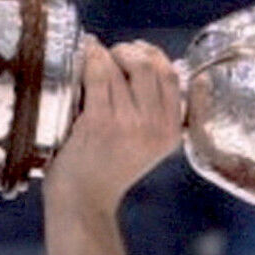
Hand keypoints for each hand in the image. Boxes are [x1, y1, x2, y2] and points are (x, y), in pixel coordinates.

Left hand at [45, 37, 182, 216]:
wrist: (82, 203)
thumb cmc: (106, 171)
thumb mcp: (146, 145)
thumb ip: (157, 111)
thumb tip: (159, 59)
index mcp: (171, 132)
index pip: (172, 75)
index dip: (153, 55)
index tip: (137, 52)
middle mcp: (154, 128)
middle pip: (150, 65)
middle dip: (129, 51)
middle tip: (111, 55)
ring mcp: (127, 125)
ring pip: (122, 67)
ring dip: (106, 54)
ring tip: (93, 57)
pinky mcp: (99, 124)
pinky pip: (98, 76)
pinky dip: (90, 59)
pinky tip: (84, 55)